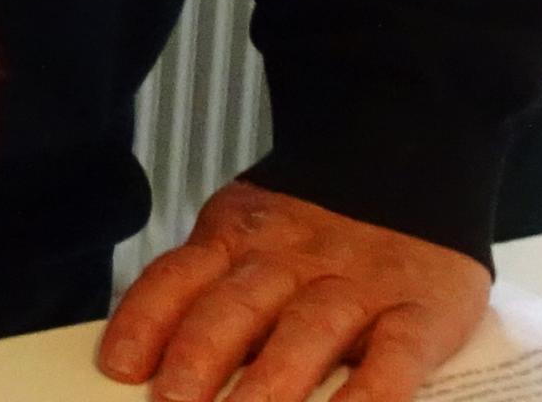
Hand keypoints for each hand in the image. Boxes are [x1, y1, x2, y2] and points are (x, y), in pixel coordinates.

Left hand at [98, 180, 489, 401]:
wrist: (409, 163)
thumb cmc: (315, 228)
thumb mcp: (251, 236)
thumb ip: (215, 294)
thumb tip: (161, 367)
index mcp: (238, 238)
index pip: (179, 277)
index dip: (145, 322)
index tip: (119, 368)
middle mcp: (292, 260)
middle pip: (237, 307)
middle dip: (199, 357)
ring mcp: (358, 285)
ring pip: (308, 331)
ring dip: (272, 380)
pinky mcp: (422, 312)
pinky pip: (396, 356)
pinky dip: (370, 395)